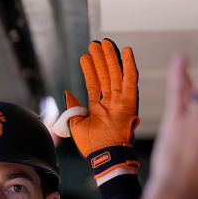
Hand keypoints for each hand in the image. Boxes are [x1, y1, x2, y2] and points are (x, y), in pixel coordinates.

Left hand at [64, 38, 139, 155]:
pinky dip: (129, 65)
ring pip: (115, 74)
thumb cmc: (92, 146)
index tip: (86, 56)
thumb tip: (67, 93)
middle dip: (100, 59)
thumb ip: (72, 108)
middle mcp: (110, 103)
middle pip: (105, 75)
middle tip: (96, 44)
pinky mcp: (130, 101)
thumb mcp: (75, 125)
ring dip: (111, 58)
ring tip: (105, 43)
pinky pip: (130, 80)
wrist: (105, 155)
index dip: (90, 70)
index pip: (93, 84)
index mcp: (97, 108)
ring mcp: (120, 101)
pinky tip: (126, 51)